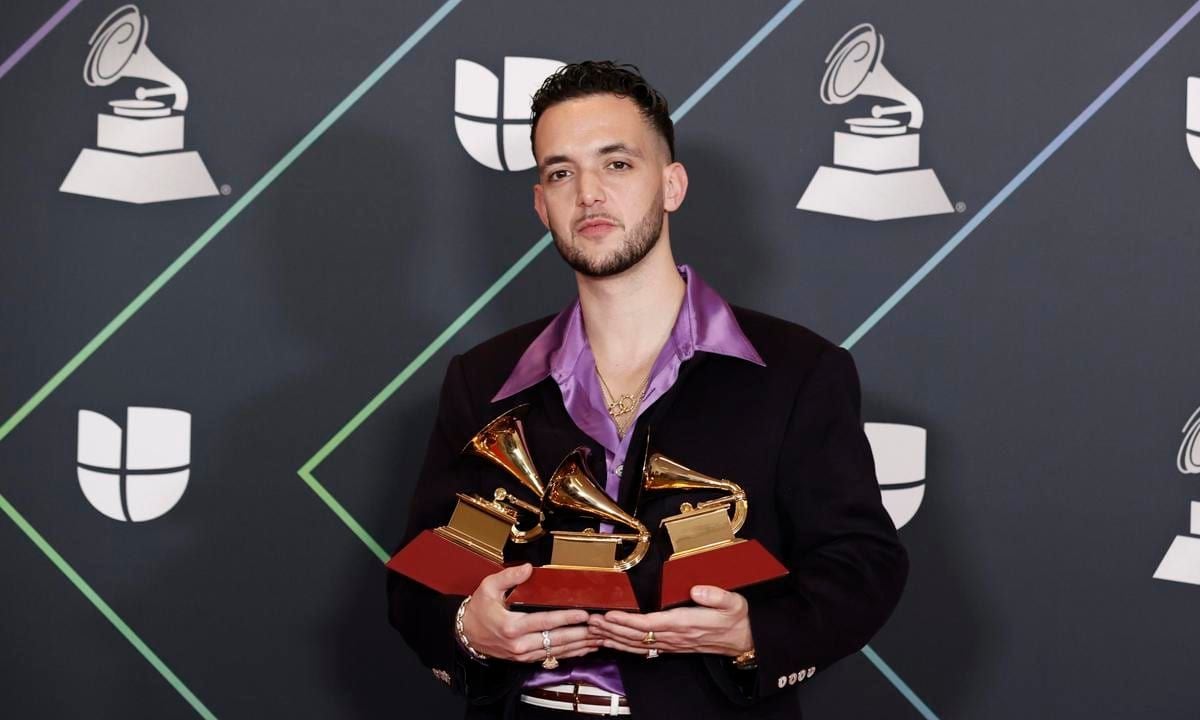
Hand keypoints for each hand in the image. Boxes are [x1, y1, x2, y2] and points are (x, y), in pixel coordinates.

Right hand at [461, 564, 601, 662]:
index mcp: (512, 626)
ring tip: (599, 638)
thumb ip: (509, 577)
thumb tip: (528, 568)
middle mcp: (520, 644)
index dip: (566, 618)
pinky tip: (584, 648)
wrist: (466, 635)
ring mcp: (524, 654)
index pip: (545, 622)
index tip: (584, 614)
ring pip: (557, 651)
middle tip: (600, 627)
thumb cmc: (478, 609)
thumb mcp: (488, 587)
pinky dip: (571, 653)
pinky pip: (552, 657)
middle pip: (556, 640)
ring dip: (580, 645)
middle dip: (581, 634)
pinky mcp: (526, 659)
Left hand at [588, 585, 752, 656]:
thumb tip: (697, 590)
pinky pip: (643, 648)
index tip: (611, 614)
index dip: (628, 621)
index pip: (651, 624)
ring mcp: (672, 643)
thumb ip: (716, 596)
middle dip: (612, 629)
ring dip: (614, 638)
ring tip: (594, 630)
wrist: (743, 641)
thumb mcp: (734, 603)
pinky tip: (612, 642)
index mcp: (686, 623)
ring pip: (637, 644)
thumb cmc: (736, 619)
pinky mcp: (671, 646)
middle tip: (591, 620)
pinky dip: (625, 645)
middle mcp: (675, 636)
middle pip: (637, 636)